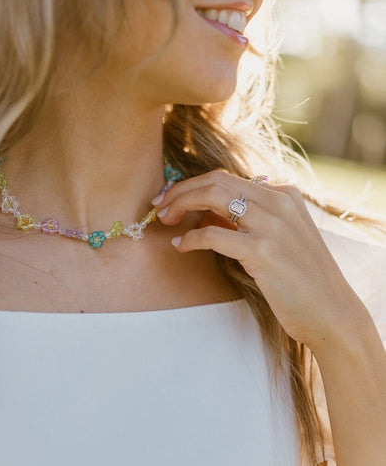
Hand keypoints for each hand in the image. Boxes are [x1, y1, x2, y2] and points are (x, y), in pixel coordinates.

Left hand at [153, 170, 369, 349]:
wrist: (333, 314)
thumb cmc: (302, 278)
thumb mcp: (281, 237)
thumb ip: (251, 218)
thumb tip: (208, 213)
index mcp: (284, 194)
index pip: (227, 178)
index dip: (194, 185)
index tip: (172, 197)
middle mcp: (279, 202)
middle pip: (216, 181)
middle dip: (182, 190)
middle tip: (160, 206)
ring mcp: (272, 224)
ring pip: (213, 197)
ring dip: (181, 205)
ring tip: (165, 219)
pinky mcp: (262, 250)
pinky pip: (213, 234)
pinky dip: (190, 238)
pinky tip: (180, 246)